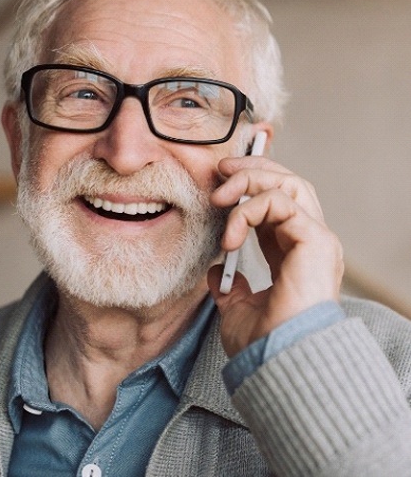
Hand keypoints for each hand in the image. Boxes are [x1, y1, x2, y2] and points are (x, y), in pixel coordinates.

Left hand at [207, 156, 343, 357]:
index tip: (220, 182)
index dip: (250, 185)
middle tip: (221, 171)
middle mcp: (308, 240)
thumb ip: (231, 286)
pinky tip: (230, 235)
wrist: (276, 362)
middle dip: (253, 169)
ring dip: (249, 181)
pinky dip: (249, 211)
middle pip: (289, 183)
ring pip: (289, 184)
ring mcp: (316, 238)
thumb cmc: (262, 342)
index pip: (277, 202)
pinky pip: (280, 203)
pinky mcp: (316, 239)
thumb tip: (216, 272)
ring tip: (220, 197)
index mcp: (292, 252)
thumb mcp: (237, 308)